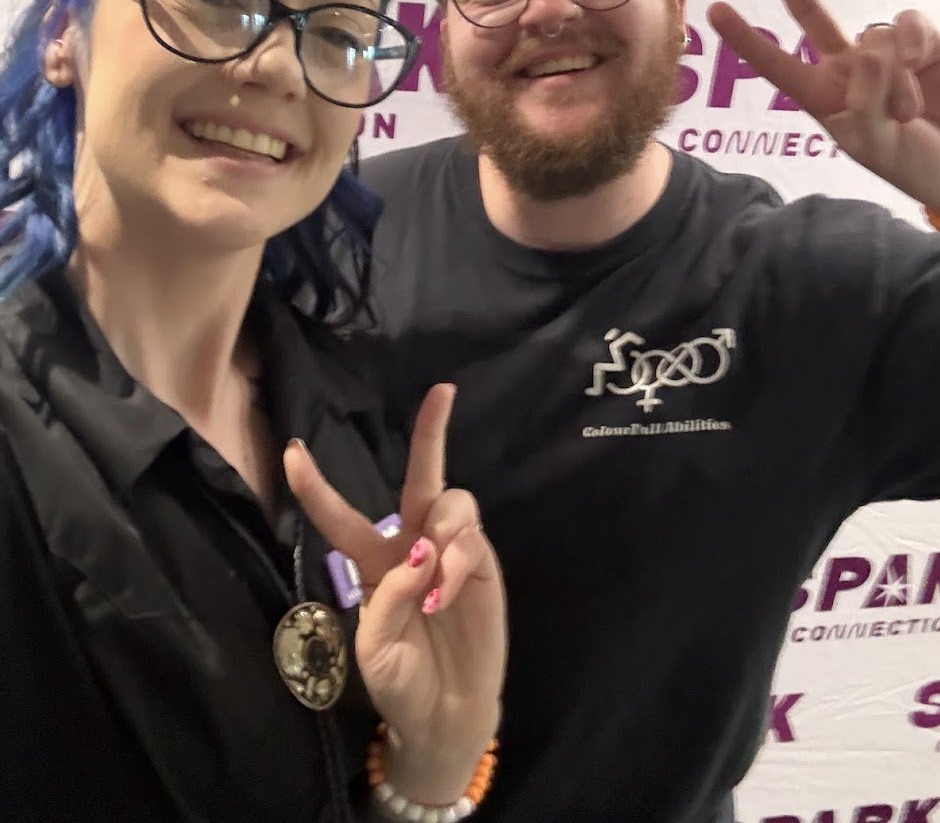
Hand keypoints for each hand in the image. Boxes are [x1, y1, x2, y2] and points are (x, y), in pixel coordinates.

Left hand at [284, 384, 505, 804]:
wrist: (445, 714)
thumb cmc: (399, 680)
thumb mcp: (375, 647)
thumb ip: (390, 595)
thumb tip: (423, 550)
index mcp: (373, 559)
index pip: (340, 516)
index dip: (316, 486)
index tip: (290, 450)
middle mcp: (412, 542)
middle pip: (420, 476)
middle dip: (430, 432)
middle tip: (443, 392)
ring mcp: (451, 550)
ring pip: (452, 504)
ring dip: (443, 533)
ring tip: (435, 583)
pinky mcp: (482, 565)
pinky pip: (470, 540)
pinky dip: (456, 564)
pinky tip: (444, 597)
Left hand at [707, 0, 939, 217]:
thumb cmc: (914, 164)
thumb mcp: (875, 146)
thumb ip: (863, 104)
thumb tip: (865, 50)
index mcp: (823, 97)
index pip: (778, 64)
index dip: (748, 39)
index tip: (714, 10)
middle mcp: (848, 67)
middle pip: (810, 13)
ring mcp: (886, 50)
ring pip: (874, 38)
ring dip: (895, 80)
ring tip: (908, 114)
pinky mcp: (925, 40)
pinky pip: (907, 22)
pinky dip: (916, 47)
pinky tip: (925, 69)